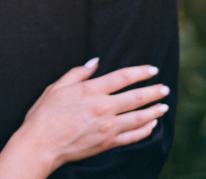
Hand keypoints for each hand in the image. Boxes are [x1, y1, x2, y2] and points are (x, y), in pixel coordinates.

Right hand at [17, 59, 169, 172]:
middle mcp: (103, 107)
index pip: (123, 77)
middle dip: (154, 92)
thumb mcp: (56, 87)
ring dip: (154, 111)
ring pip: (139, 117)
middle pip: (136, 97)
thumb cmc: (44, 114)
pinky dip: (145, 130)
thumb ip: (77, 73)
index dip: (140, 72)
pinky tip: (151, 125)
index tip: (152, 69)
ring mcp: (107, 127)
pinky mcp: (108, 143)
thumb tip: (95, 61)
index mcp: (90, 90)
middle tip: (165, 88)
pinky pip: (133, 137)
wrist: (41, 144)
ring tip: (164, 106)